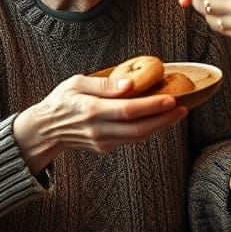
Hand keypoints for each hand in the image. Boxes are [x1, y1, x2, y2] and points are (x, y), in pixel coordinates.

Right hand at [13, 72, 186, 172]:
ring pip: (138, 137)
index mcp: (91, 111)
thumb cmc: (62, 100)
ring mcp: (103, 142)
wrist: (46, 129)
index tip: (172, 99)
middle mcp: (99, 130)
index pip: (128, 110)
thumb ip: (104, 84)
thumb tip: (130, 84)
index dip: (152, 106)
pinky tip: (158, 118)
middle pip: (139, 129)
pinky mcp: (106, 148)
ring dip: (160, 126)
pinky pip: (131, 140)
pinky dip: (148, 129)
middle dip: (164, 120)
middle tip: (184, 107)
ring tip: (177, 112)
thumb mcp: (76, 83)